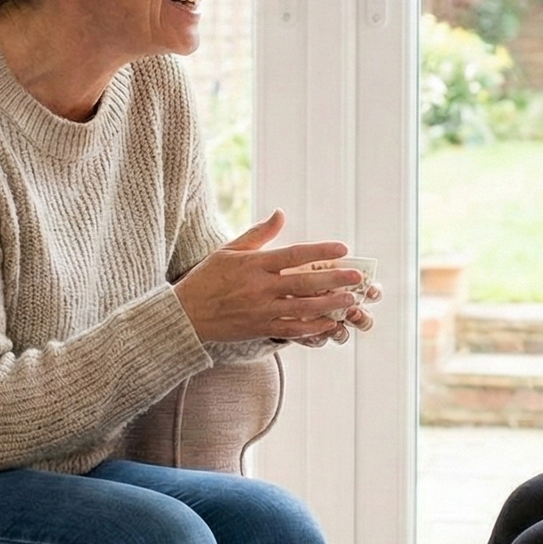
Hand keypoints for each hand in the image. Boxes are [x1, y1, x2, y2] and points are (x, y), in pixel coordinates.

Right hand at [175, 210, 369, 343]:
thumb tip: (280, 213)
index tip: (342, 248)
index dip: (320, 251)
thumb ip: (258, 234)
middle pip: (304, 283)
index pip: (293, 255)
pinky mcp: (260, 329)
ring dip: (329, 305)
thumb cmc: (206, 279)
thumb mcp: (228, 250)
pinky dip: (312, 328)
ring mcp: (261, 311)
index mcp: (253, 265)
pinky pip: (291, 330)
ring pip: (302, 309)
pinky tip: (330, 324)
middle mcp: (259, 288)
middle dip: (333, 279)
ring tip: (351, 300)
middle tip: (356, 276)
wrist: (185, 315)